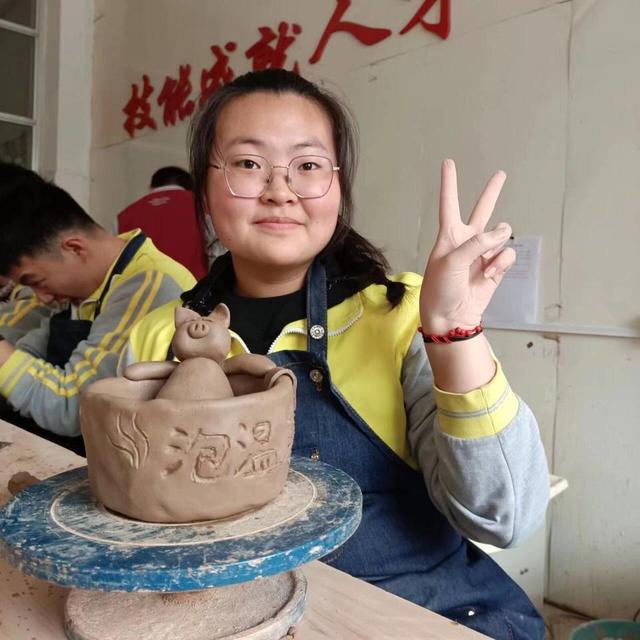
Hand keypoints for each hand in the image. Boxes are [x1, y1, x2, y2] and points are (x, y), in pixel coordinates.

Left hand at [420, 159, 515, 333]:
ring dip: (497, 245)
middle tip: (500, 174)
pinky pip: (506, 256)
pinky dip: (501, 263)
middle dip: (491, 193)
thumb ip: (477, 243)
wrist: (450, 317)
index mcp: (449, 235)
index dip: (449, 183)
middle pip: (481, 211)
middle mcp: (466, 241)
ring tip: (484, 264)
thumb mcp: (451, 261)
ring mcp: (482, 255)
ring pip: (500, 235)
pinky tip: (490, 273)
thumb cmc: (440, 288)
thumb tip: (503, 231)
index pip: (449, 204)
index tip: (448, 163)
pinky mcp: (495, 268)